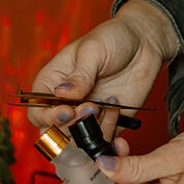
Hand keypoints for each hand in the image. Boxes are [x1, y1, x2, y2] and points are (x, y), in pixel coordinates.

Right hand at [28, 0, 178, 133]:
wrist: (145, 42)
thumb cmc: (113, 37)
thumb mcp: (94, 50)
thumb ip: (79, 75)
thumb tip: (61, 94)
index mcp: (52, 83)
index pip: (38, 112)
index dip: (48, 118)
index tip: (68, 112)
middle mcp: (67, 104)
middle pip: (55, 134)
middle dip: (71, 129)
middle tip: (91, 109)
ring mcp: (87, 117)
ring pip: (78, 144)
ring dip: (92, 135)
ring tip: (109, 108)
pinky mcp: (109, 125)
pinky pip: (103, 145)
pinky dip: (110, 145)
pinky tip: (119, 125)